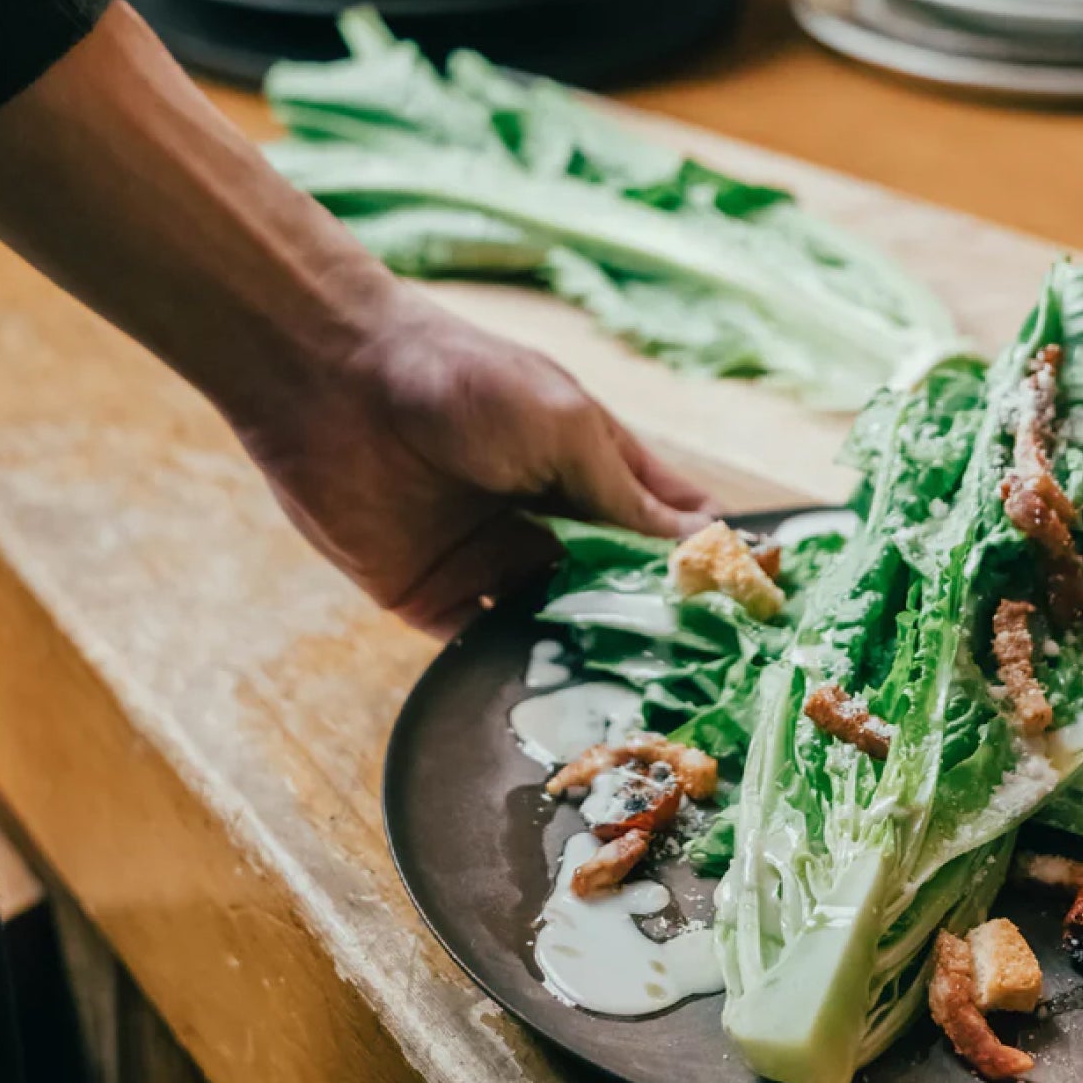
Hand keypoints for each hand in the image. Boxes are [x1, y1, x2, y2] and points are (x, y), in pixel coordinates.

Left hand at [0, 4, 710, 634]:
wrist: (329, 380)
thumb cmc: (464, 381)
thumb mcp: (566, 428)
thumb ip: (628, 497)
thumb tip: (708, 552)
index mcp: (593, 464)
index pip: (668, 524)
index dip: (708, 562)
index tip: (753, 611)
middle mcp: (552, 518)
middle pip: (621, 588)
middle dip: (659, 626)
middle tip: (707, 676)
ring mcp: (497, 561)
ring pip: (563, 628)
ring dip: (595, 658)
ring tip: (644, 700)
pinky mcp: (438, 599)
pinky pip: (489, 650)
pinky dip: (523, 671)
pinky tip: (561, 701)